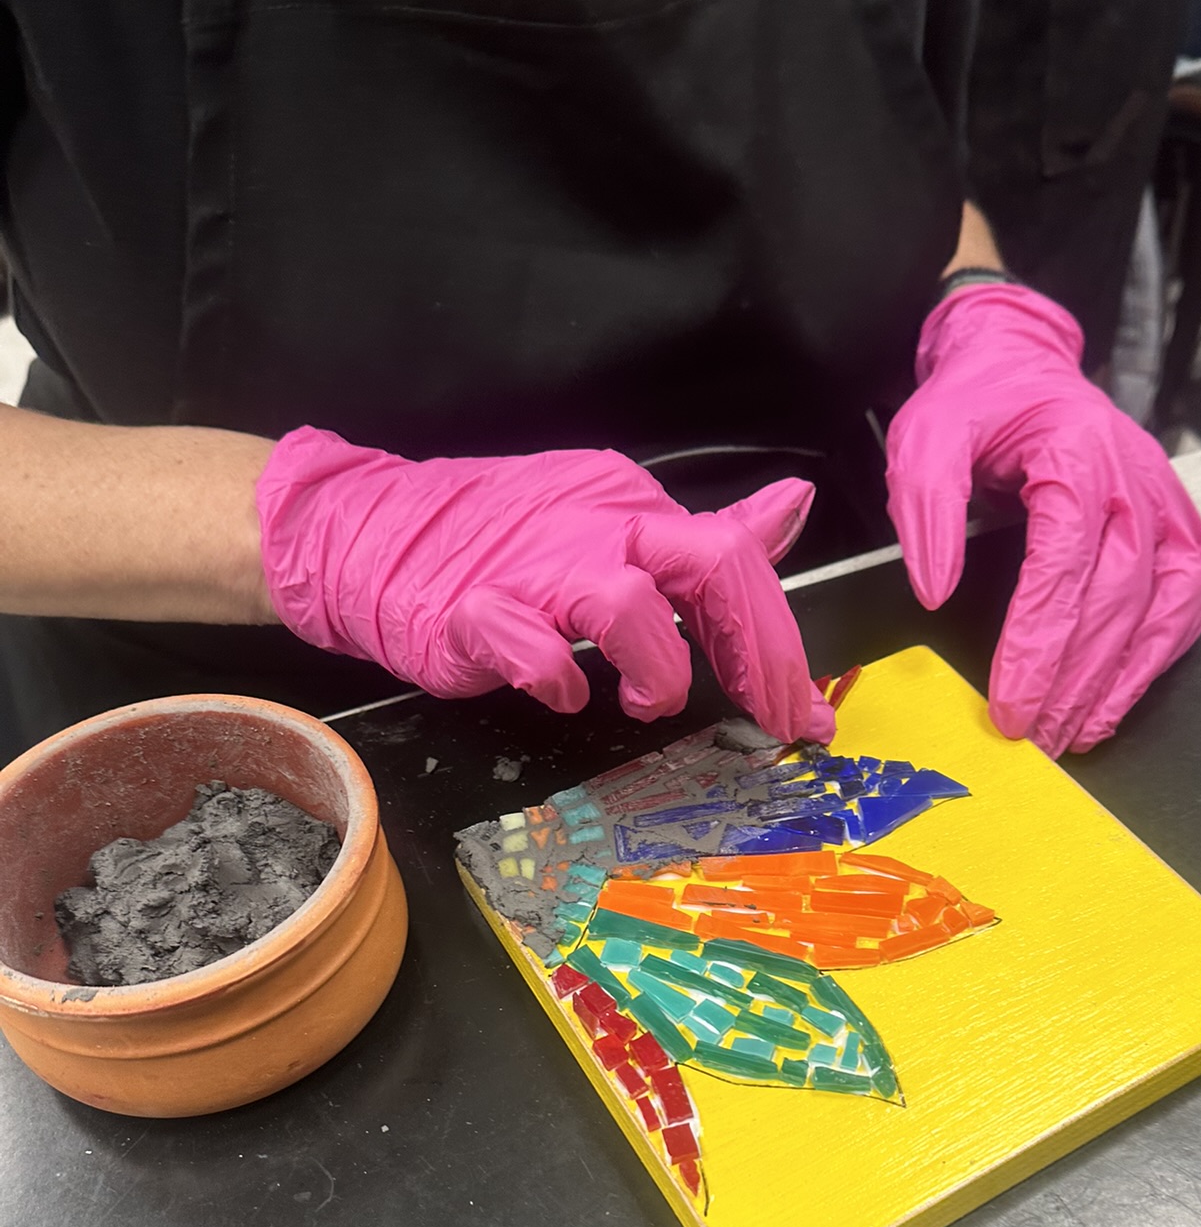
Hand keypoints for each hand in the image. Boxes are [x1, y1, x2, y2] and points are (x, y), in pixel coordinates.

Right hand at [256, 430, 834, 744]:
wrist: (372, 535)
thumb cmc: (500, 544)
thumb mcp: (613, 530)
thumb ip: (700, 537)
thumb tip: (793, 507)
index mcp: (634, 508)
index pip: (736, 560)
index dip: (781, 641)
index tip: (803, 708)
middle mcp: (596, 524)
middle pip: (711, 564)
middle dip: (759, 656)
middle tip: (769, 720)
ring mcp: (533, 565)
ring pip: (627, 602)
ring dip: (658, 669)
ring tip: (644, 704)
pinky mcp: (471, 608)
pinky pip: (527, 645)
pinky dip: (556, 680)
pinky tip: (564, 695)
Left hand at [885, 283, 1200, 755]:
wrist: (1024, 367)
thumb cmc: (978, 405)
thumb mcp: (926, 438)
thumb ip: (926, 511)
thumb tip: (936, 593)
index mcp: (1077, 453)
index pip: (1065, 563)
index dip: (1040, 642)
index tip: (1011, 702)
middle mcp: (1134, 479)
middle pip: (1118, 597)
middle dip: (1076, 678)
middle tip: (1037, 737)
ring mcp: (1165, 503)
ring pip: (1164, 606)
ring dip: (1124, 679)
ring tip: (1078, 734)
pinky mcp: (1179, 526)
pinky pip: (1188, 600)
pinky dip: (1160, 656)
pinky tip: (1117, 698)